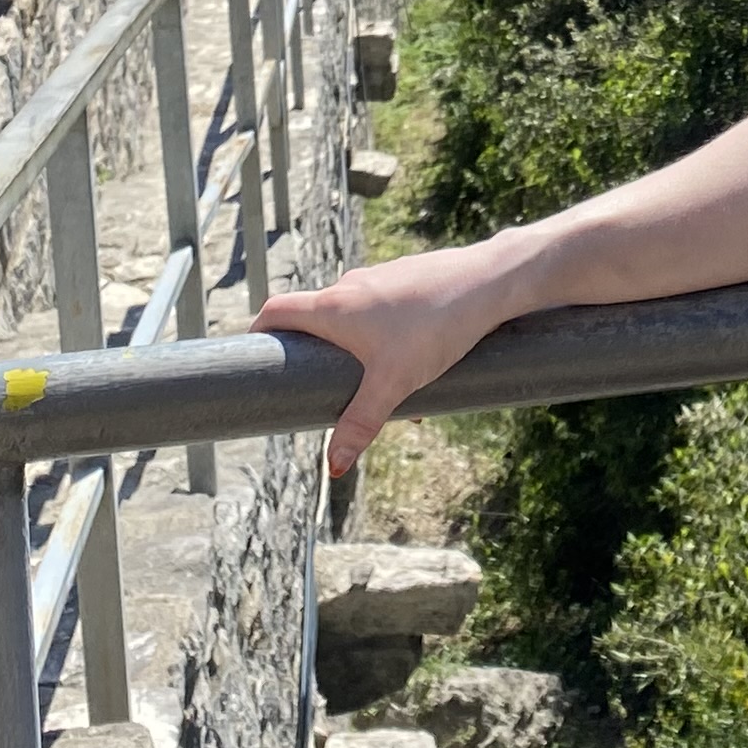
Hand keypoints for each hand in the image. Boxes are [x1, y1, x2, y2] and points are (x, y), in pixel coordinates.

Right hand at [252, 242, 525, 475]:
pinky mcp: (408, 280)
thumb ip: (360, 424)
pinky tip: (415, 368)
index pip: (276, 311)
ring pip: (353, 319)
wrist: (491, 282)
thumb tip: (332, 467)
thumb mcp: (393, 383)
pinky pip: (383, 313)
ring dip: (357, 354)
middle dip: (315, 357)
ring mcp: (380, 280)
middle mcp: (351, 286)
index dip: (259, 333)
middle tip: (322, 392)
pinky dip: (386, 341)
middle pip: (314, 319)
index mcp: (334, 306)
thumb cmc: (436, 327)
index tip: (256, 360)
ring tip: (382, 392)